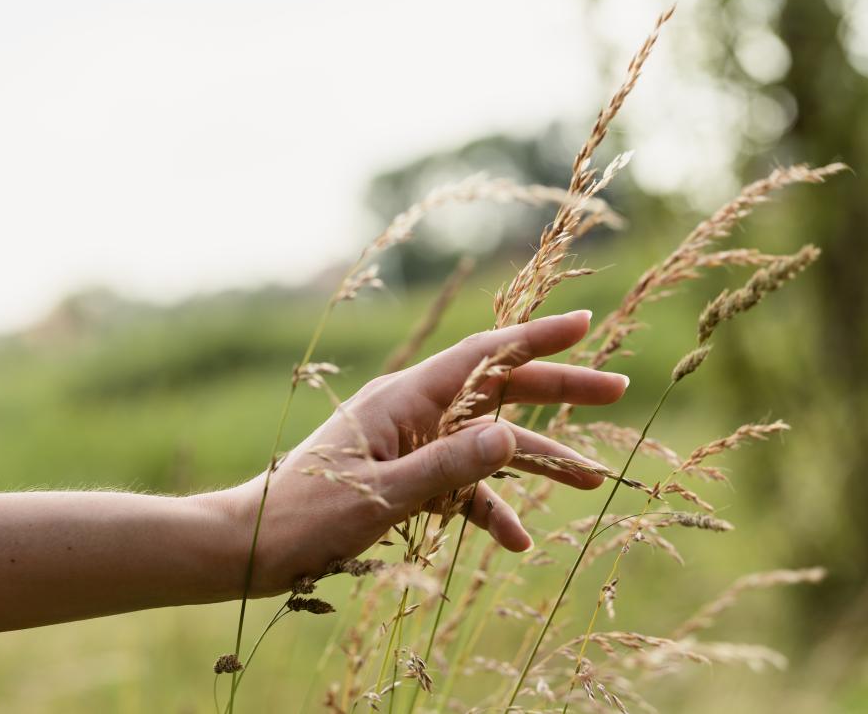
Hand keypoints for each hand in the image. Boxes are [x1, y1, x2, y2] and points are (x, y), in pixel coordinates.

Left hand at [201, 310, 627, 596]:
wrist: (251, 544)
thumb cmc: (306, 515)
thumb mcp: (382, 496)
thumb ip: (448, 468)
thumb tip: (512, 438)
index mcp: (404, 397)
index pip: (484, 354)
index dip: (538, 338)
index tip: (587, 323)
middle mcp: (413, 411)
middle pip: (499, 391)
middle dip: (557, 390)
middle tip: (617, 390)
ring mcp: (411, 444)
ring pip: (488, 442)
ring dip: (537, 461)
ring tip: (593, 480)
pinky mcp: (406, 477)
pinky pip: (460, 486)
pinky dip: (489, 508)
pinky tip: (518, 541)